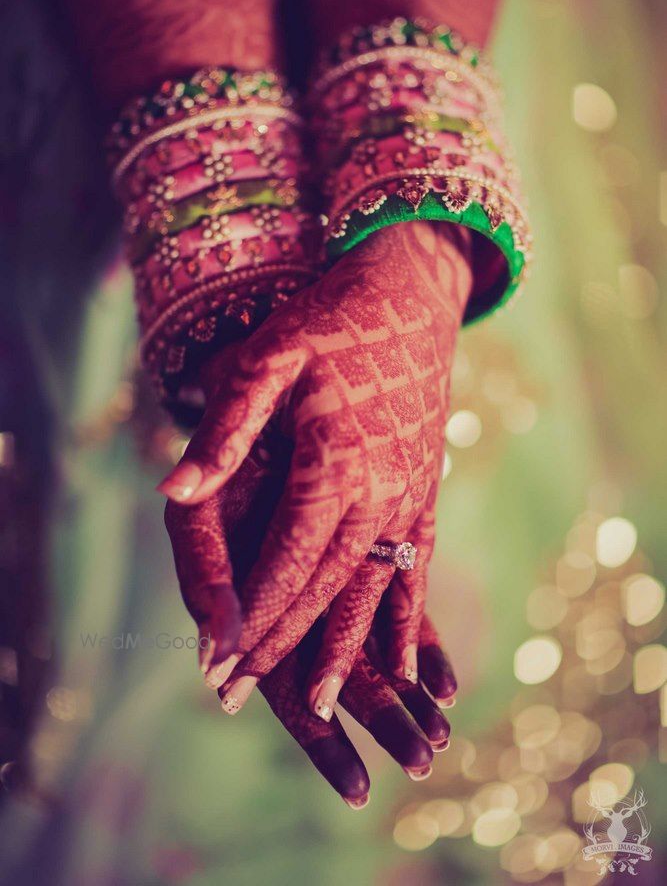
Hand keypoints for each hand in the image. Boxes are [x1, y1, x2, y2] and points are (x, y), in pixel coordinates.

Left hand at [161, 220, 470, 713]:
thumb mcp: (268, 358)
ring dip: (341, 651)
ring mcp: (409, 495)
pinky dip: (406, 622)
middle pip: (325, 588)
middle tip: (239, 696)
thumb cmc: (329, 320)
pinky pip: (416, 571)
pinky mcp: (426, 492)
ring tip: (315, 707)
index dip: (250, 619)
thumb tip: (176, 490)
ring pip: (372, 589)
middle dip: (280, 647)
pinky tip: (405, 666)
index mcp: (333, 462)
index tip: (217, 666)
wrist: (411, 294)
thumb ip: (226, 430)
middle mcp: (378, 491)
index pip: (286, 562)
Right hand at [166, 430, 456, 805]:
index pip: (284, 689)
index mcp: (243, 611)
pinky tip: (447, 680)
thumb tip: (215, 650)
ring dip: (405, 688)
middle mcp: (285, 605)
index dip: (323, 736)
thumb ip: (203, 578)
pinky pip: (391, 602)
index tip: (361, 781)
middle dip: (382, 716)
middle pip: (336, 677)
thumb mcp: (196, 511)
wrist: (258, 393)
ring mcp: (322, 578)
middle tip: (427, 757)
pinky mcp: (353, 549)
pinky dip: (416, 640)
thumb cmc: (216, 456)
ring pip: (367, 647)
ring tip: (444, 733)